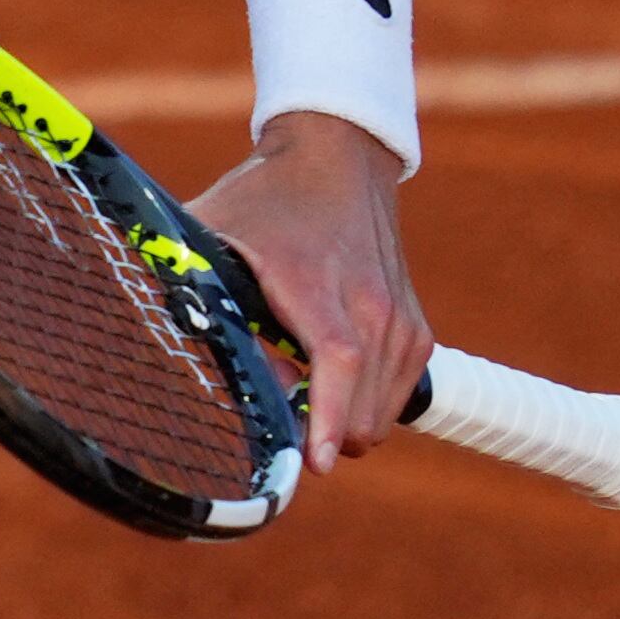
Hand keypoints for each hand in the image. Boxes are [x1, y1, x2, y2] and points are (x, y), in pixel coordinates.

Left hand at [183, 112, 427, 473]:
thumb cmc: (263, 199)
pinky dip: (364, 404)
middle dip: (319, 432)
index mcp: (314, 282)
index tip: (317, 463)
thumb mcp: (213, 234)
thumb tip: (209, 365)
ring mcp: (399, 319)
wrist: (338, 156)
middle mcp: (369, 303)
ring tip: (298, 382)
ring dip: (340, 420)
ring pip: (378, 414)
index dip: (328, 417)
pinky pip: (395, 397)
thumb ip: (203, 296)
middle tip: (278, 408)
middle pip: (360, 407)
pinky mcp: (416, 329)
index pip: (337, 361)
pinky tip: (330, 374)